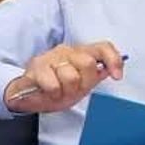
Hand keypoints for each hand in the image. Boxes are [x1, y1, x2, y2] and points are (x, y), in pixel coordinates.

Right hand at [2, 42, 123, 113]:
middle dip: (84, 83)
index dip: (113, 60)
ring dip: (66, 91)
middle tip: (74, 90)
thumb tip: (110, 70)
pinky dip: (53, 94)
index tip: (117, 76)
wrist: (28, 96)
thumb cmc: (55, 88)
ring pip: (70, 76)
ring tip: (59, 92)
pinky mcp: (36, 67)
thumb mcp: (81, 85)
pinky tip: (49, 93)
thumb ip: (95, 76)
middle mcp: (67, 51)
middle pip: (88, 63)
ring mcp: (51, 57)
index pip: (102, 48)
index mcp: (80, 53)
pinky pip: (53, 84)